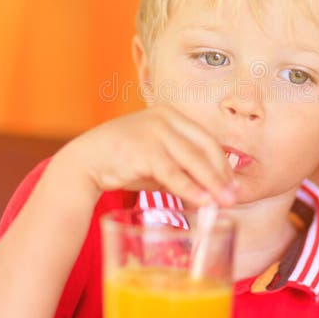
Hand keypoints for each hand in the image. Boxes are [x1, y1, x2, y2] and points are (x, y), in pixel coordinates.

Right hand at [60, 105, 238, 206]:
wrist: (85, 162)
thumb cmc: (123, 161)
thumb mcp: (157, 160)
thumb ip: (181, 169)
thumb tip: (211, 192)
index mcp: (171, 115)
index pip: (206, 139)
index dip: (222, 163)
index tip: (232, 184)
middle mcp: (165, 118)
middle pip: (205, 147)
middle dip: (222, 174)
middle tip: (233, 196)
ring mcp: (155, 131)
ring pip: (194, 160)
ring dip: (212, 183)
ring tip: (224, 203)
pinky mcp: (145, 149)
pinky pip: (174, 173)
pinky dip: (191, 189)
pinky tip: (203, 202)